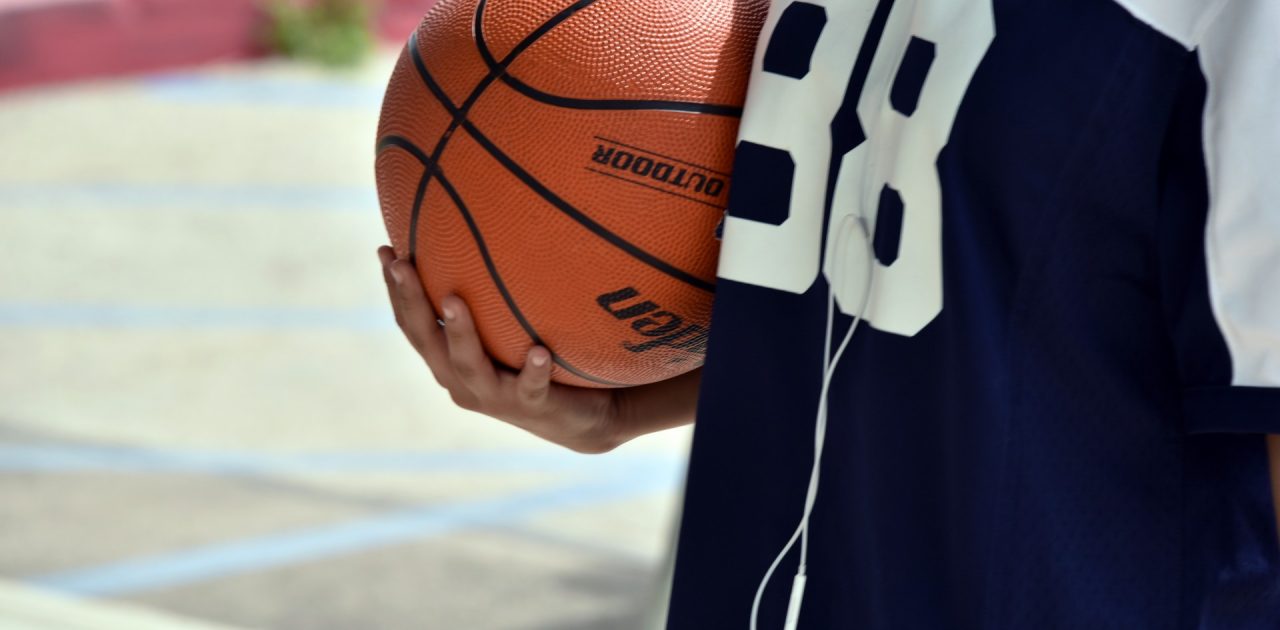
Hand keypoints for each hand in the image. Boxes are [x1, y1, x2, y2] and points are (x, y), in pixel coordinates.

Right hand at [378, 245, 625, 452]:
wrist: (581, 419)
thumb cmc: (541, 360)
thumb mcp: (512, 327)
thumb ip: (495, 293)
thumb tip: (490, 229)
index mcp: (450, 360)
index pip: (413, 323)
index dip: (395, 290)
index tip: (385, 250)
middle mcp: (462, 380)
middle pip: (427, 339)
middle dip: (411, 300)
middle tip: (400, 263)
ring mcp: (495, 397)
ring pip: (468, 364)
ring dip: (459, 332)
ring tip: (454, 299)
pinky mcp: (531, 407)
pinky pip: (530, 387)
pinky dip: (533, 371)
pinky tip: (540, 352)